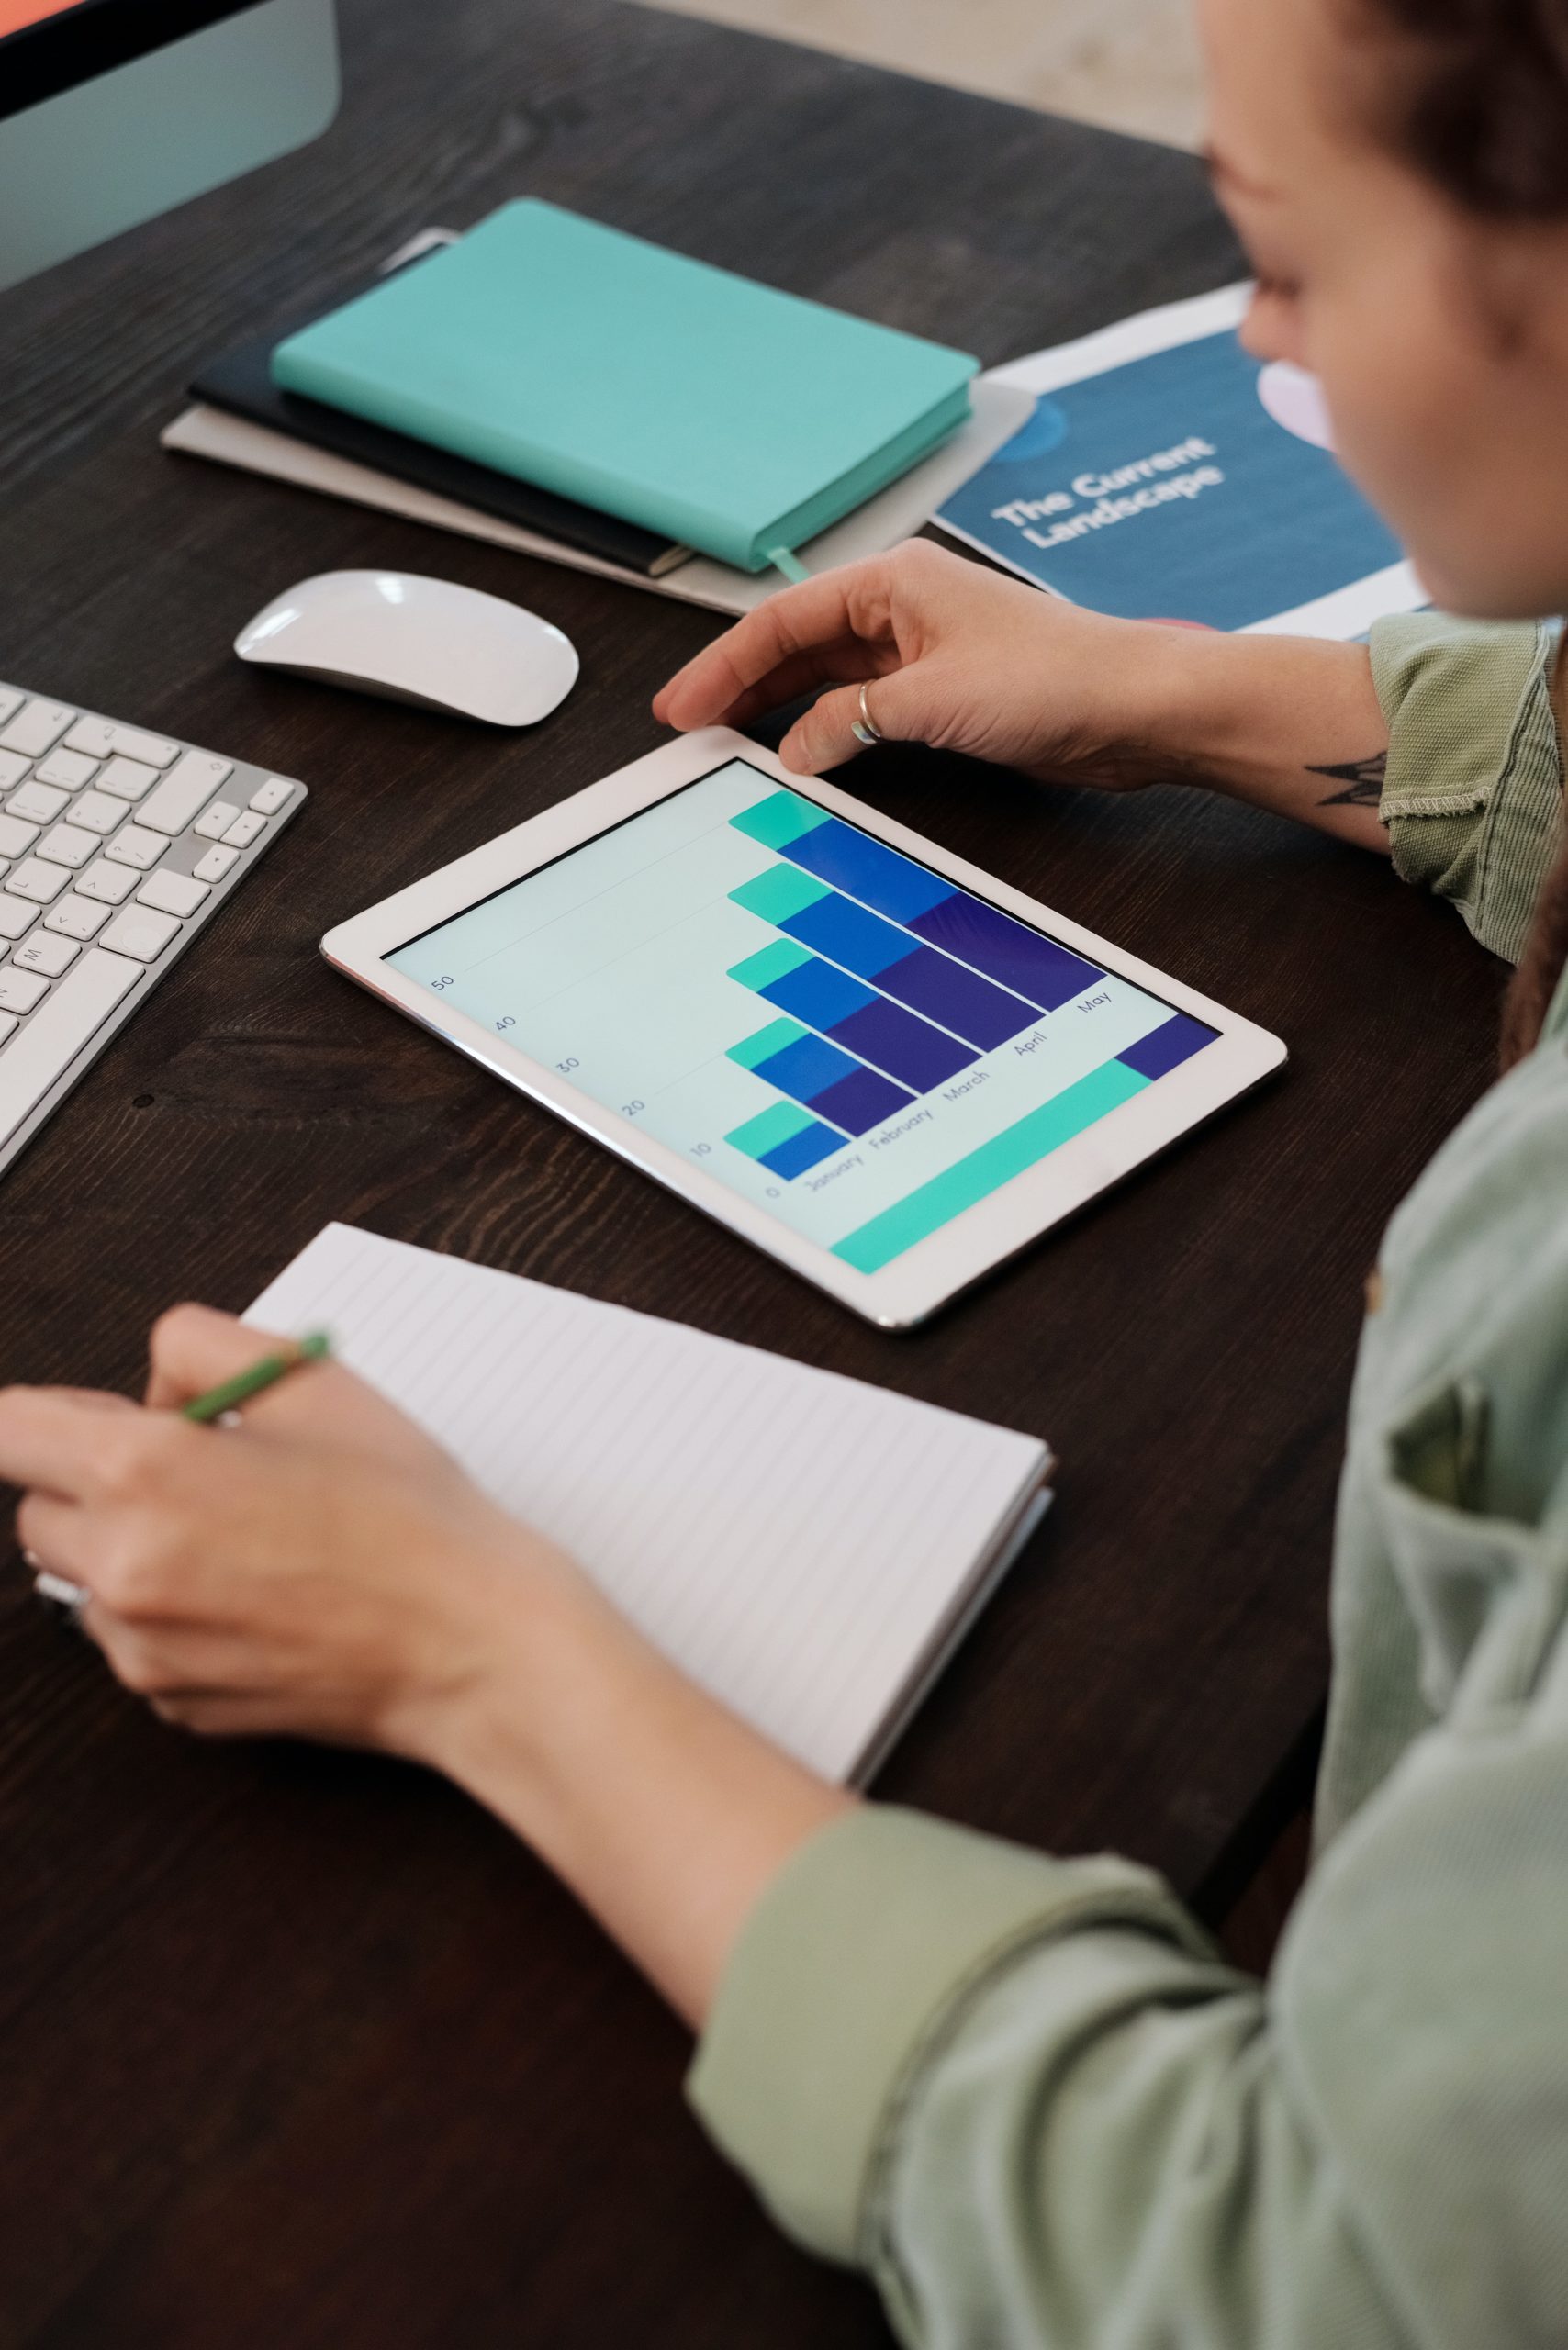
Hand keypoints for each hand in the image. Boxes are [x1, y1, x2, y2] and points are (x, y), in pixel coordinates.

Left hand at [0, 1305, 849, 2026]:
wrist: (473, 1641)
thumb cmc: (409, 1516)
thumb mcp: (314, 1377)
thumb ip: (200, 1343)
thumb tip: (147, 1385)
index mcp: (144, 1473)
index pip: (7, 1431)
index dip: (43, 1415)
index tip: (77, 1417)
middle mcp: (124, 1567)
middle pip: (35, 1509)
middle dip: (94, 1481)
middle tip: (195, 1467)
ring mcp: (141, 1647)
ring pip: (83, 1579)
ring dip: (131, 1547)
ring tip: (243, 1534)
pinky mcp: (170, 1702)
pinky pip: (132, 1638)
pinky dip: (170, 1610)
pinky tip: (258, 1591)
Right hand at [654, 539, 1392, 850]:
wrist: (1140, 706)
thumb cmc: (1058, 678)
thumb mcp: (933, 701)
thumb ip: (850, 722)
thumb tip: (794, 749)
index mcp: (894, 583)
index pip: (783, 620)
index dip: (723, 664)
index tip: (681, 705)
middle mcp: (904, 608)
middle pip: (797, 645)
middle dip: (739, 684)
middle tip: (687, 726)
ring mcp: (923, 651)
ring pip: (826, 677)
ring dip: (777, 708)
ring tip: (726, 741)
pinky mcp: (946, 693)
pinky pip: (862, 708)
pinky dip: (824, 730)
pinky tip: (800, 755)